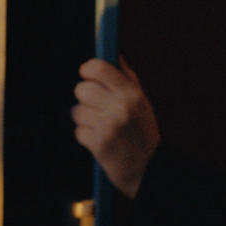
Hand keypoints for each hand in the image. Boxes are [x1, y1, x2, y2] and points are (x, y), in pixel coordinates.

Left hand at [71, 58, 159, 198]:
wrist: (148, 169)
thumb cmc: (143, 132)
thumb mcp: (142, 103)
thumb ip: (127, 79)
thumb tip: (114, 56)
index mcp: (131, 94)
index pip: (99, 68)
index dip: (88, 69)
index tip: (86, 73)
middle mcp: (120, 108)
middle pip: (81, 89)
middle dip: (85, 97)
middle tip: (96, 106)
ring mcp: (108, 127)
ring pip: (76, 111)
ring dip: (84, 119)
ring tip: (100, 126)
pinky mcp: (98, 144)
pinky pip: (78, 131)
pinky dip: (85, 136)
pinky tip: (100, 139)